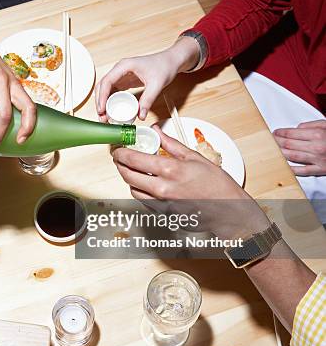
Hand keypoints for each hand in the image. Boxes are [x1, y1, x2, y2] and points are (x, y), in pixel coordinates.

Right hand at [95, 36, 199, 120]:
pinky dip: (110, 102)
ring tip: (105, 117)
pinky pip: (113, 92)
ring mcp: (121, 75)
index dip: (102, 97)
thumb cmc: (164, 66)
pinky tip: (111, 111)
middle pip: (102, 86)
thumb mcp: (157, 84)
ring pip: (106, 90)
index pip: (107, 82)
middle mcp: (120, 70)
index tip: (101, 109)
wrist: (171, 61)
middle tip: (102, 117)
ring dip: (103, 103)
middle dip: (100, 102)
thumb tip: (141, 115)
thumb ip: (148, 100)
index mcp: (124, 66)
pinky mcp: (124, 81)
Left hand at [112, 125, 268, 238]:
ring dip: (131, 179)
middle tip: (121, 159)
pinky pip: (144, 202)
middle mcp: (162, 188)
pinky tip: (149, 185)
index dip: (121, 153)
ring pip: (133, 190)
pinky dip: (142, 192)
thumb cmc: (216, 184)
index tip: (118, 150)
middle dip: (121, 165)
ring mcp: (161, 204)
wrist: (228, 210)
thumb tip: (156, 131)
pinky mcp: (163, 215)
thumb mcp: (194, 158)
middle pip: (127, 176)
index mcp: (169, 170)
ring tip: (136, 171)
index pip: (133, 160)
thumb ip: (171, 144)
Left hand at [273, 120, 325, 175]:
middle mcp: (316, 147)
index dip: (280, 133)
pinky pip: (303, 171)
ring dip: (280, 153)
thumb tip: (297, 128)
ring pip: (293, 156)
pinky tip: (284, 166)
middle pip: (288, 145)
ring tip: (274, 150)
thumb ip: (311, 125)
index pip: (291, 133)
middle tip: (271, 140)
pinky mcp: (321, 169)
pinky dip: (292, 169)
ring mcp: (318, 159)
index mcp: (317, 134)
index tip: (275, 133)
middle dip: (277, 142)